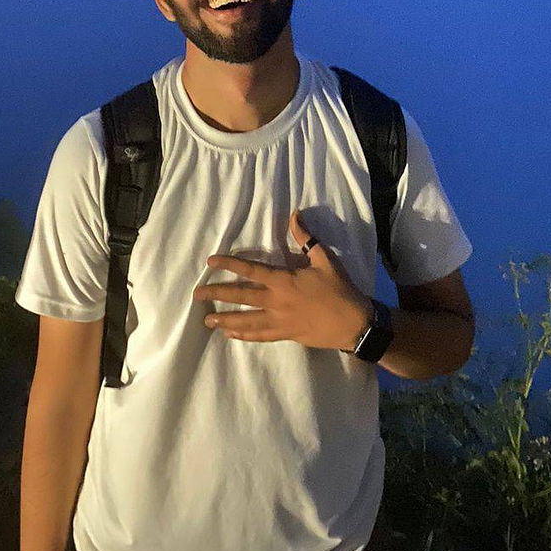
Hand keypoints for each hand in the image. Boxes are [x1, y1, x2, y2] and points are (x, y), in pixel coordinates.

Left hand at [191, 209, 371, 351]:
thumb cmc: (339, 289)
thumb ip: (305, 238)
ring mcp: (279, 321)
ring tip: (207, 320)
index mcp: (284, 281)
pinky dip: (244, 335)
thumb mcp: (324, 259)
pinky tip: (230, 335)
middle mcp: (276, 302)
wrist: (354, 323)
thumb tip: (294, 214)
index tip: (210, 263)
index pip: (251, 271)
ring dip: (225, 319)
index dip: (229, 265)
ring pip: (246, 321)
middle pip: (241, 297)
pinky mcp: (286, 335)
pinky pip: (260, 336)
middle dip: (217, 295)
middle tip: (196, 296)